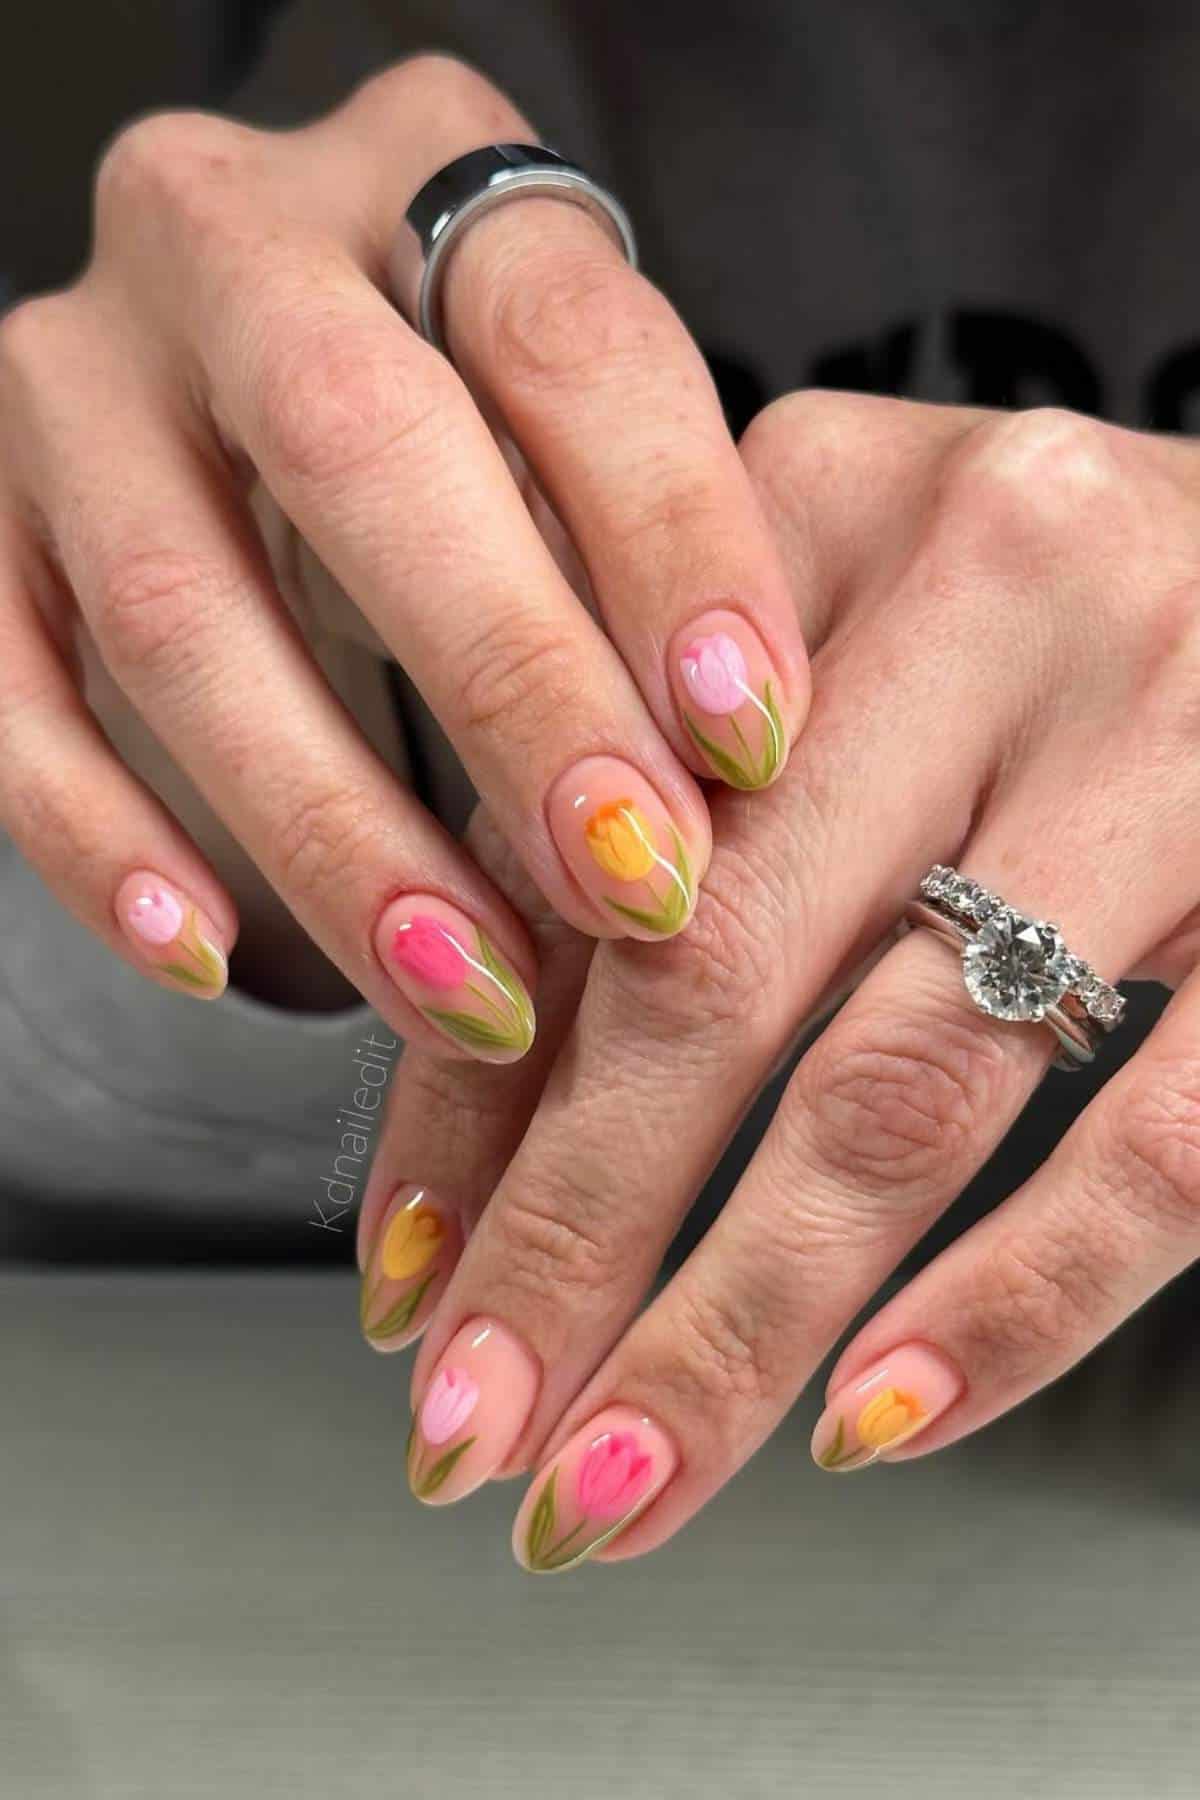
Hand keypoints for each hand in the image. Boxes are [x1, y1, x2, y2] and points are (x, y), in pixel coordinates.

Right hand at [0, 56, 808, 1054]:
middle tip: (627, 882)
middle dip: (508, 688)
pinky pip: (7, 692)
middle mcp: (224, 239)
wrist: (238, 375)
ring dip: (333, 830)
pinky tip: (205, 957)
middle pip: (358, 449)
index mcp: (424, 170)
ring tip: (467, 989)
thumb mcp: (565, 430)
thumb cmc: (464, 421)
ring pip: (177, 607)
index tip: (745, 740)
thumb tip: (721, 774)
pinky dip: (102, 842)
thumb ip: (633, 550)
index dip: (669, 539)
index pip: (563, 334)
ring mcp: (70, 378)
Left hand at [357, 393, 1199, 1566]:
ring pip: (909, 1074)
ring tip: (624, 1475)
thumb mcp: (826, 662)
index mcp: (825, 504)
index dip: (470, 1083)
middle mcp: (996, 580)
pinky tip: (874, 1421)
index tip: (410, 1282)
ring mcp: (1172, 724)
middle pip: (720, 965)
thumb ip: (644, 855)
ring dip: (738, 1317)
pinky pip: (1162, 1137)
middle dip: (574, 1234)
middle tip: (477, 1424)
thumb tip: (455, 1166)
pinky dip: (1010, 1304)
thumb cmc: (1045, 622)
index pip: (589, 833)